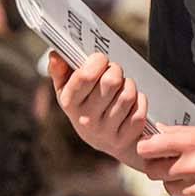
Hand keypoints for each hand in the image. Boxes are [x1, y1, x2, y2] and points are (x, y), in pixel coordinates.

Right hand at [49, 53, 155, 171]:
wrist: (101, 138)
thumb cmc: (85, 104)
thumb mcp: (68, 88)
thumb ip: (60, 69)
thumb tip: (54, 55)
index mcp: (70, 103)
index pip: (85, 76)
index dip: (97, 61)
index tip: (100, 59)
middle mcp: (86, 120)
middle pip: (111, 82)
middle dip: (116, 70)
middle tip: (113, 73)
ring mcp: (105, 132)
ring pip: (128, 95)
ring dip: (129, 85)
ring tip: (122, 88)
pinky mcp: (123, 140)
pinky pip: (139, 112)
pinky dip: (139, 102)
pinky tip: (131, 103)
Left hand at [135, 124, 194, 195]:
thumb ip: (183, 133)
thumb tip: (161, 132)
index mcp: (193, 143)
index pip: (149, 147)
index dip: (147, 148)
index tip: (149, 149)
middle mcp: (193, 166)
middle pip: (153, 171)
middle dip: (158, 167)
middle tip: (171, 162)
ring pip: (168, 188)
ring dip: (176, 182)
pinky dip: (191, 195)